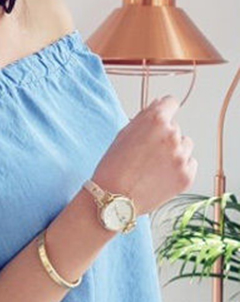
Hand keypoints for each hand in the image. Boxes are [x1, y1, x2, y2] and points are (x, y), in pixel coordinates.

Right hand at [93, 94, 195, 216]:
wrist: (113, 199)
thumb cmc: (113, 167)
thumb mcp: (122, 135)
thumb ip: (143, 118)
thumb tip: (159, 104)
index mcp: (155, 121)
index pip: (170, 102)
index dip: (163, 110)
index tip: (159, 120)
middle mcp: (173, 135)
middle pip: (175, 128)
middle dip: (163, 137)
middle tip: (144, 154)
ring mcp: (182, 156)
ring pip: (184, 145)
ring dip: (173, 152)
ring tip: (153, 167)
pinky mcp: (187, 175)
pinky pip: (189, 163)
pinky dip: (178, 168)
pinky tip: (159, 176)